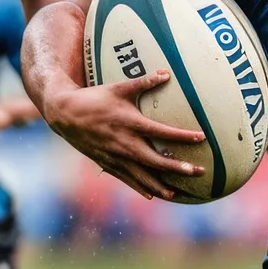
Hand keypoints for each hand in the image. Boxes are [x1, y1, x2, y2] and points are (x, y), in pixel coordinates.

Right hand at [43, 71, 204, 199]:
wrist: (65, 115)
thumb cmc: (94, 98)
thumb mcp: (118, 87)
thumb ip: (144, 82)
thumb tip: (167, 73)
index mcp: (130, 123)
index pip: (162, 132)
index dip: (183, 136)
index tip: (201, 138)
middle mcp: (125, 144)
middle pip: (157, 161)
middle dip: (179, 168)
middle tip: (198, 172)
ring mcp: (116, 157)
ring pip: (143, 176)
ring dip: (162, 185)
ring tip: (179, 194)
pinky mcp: (107, 164)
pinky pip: (127, 179)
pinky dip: (141, 188)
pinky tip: (153, 195)